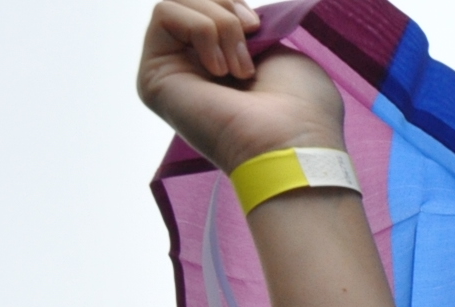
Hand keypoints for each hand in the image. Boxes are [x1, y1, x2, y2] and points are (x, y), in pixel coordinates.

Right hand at [137, 1, 345, 173]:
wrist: (291, 144)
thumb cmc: (302, 109)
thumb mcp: (282, 52)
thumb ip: (247, 31)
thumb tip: (232, 20)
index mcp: (224, 64)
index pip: (211, 7)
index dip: (233, 5)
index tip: (257, 27)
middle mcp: (193, 68)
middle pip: (189, 0)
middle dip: (224, 8)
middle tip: (250, 35)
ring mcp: (171, 72)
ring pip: (175, 3)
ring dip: (219, 23)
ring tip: (239, 67)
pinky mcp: (152, 75)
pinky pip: (164, 14)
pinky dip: (202, 30)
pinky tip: (220, 71)